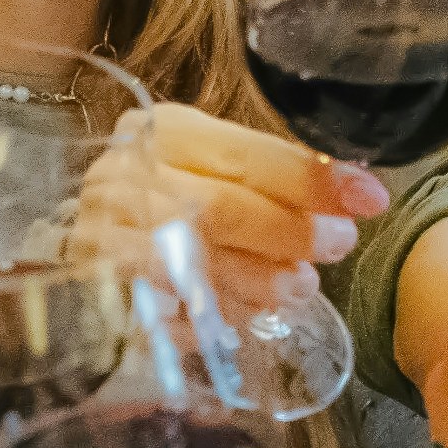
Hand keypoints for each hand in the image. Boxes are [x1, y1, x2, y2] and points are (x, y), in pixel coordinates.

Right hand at [84, 105, 389, 314]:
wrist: (78, 265)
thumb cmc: (162, 203)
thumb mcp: (208, 168)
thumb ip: (266, 177)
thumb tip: (347, 196)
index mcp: (161, 133)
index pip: (245, 154)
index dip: (312, 178)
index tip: (370, 198)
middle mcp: (124, 179)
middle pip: (221, 207)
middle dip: (292, 231)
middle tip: (338, 244)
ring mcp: (104, 240)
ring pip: (197, 262)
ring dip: (264, 278)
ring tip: (301, 285)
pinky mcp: (100, 296)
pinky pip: (174, 310)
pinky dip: (224, 313)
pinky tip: (253, 314)